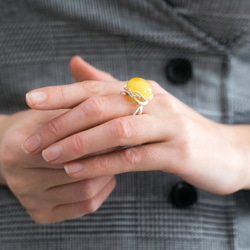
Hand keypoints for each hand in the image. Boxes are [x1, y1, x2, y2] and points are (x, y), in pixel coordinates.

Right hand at [0, 57, 116, 223]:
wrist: (12, 150)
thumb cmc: (37, 126)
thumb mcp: (52, 113)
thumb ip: (76, 116)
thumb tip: (114, 120)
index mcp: (16, 149)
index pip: (69, 146)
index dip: (97, 137)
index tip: (116, 129)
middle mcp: (19, 181)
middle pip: (78, 171)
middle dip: (105, 156)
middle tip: (122, 143)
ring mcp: (30, 201)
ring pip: (85, 191)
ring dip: (106, 174)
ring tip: (115, 158)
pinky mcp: (41, 214)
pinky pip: (83, 206)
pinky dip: (102, 191)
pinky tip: (105, 175)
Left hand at [23, 58, 248, 194]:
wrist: (225, 150)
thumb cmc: (178, 129)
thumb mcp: (146, 106)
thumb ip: (110, 89)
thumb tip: (75, 66)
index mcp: (143, 90)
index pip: (95, 88)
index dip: (62, 93)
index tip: (32, 100)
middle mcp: (154, 102)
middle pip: (101, 107)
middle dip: (63, 123)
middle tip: (34, 140)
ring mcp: (168, 126)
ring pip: (116, 130)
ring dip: (79, 144)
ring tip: (50, 156)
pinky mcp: (178, 152)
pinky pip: (134, 157)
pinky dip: (104, 163)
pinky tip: (80, 170)